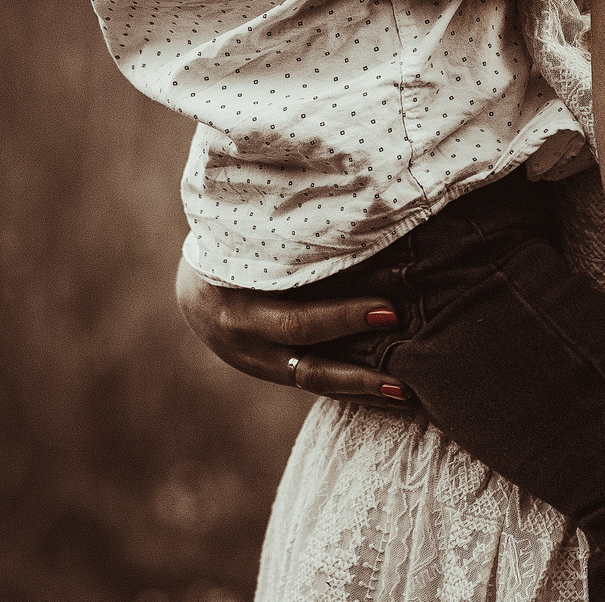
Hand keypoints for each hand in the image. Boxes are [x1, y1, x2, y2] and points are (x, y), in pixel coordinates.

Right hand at [174, 261, 416, 414]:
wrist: (196, 292)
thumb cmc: (233, 249)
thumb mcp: (247, 242)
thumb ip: (291, 241)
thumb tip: (357, 209)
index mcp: (237, 307)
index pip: (297, 321)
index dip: (345, 318)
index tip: (392, 311)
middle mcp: (247, 344)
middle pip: (310, 366)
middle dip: (360, 372)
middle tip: (407, 375)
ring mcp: (260, 365)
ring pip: (315, 383)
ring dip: (362, 389)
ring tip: (407, 394)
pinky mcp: (275, 375)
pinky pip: (316, 385)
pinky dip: (351, 389)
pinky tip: (387, 392)